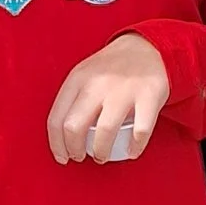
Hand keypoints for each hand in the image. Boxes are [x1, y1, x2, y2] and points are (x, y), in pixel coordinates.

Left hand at [48, 32, 169, 164]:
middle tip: (80, 157)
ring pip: (105, 132)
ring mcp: (124, 89)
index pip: (56, 118)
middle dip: (74, 150)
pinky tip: (131, 151)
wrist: (148, 47)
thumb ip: (73, 98)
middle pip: (74, 127)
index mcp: (78, 78)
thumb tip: (61, 136)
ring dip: (101, 152)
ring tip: (101, 156)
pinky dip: (134, 147)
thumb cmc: (113, 68)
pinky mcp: (148, 96)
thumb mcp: (85, 73)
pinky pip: (140, 131)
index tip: (62, 156)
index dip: (56, 144)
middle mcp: (98, 83)